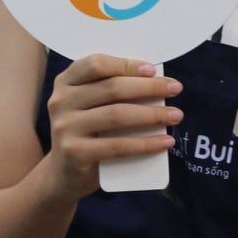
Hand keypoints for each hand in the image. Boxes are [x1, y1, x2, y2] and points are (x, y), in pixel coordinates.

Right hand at [43, 54, 180, 198]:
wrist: (64, 173)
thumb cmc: (88, 131)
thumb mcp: (92, 105)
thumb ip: (111, 90)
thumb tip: (156, 80)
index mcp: (66, 82)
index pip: (97, 64)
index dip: (126, 65)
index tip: (153, 70)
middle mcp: (61, 101)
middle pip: (112, 88)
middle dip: (149, 87)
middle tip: (176, 88)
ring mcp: (65, 127)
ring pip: (117, 115)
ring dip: (152, 114)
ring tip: (176, 115)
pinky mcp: (74, 153)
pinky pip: (117, 146)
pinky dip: (145, 144)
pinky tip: (165, 142)